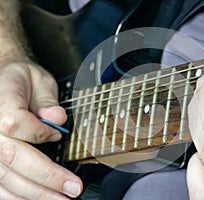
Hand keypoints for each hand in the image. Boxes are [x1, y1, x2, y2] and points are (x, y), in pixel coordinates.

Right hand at [0, 60, 82, 198]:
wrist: (2, 80)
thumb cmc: (20, 80)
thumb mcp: (38, 79)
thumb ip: (47, 100)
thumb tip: (57, 120)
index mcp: (0, 103)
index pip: (16, 123)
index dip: (40, 132)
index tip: (57, 135)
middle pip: (12, 157)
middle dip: (46, 177)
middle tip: (72, 190)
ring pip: (4, 177)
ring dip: (34, 193)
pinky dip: (16, 196)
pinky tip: (36, 199)